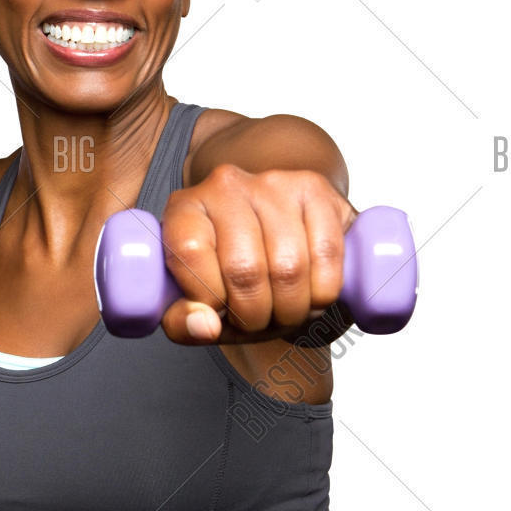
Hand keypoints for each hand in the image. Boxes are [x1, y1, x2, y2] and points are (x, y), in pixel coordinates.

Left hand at [158, 164, 357, 344]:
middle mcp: (225, 186)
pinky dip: (322, 292)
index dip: (207, 296)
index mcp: (184, 209)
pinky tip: (311, 294)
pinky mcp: (314, 188)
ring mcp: (272, 184)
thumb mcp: (198, 305)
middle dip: (255, 315)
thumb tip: (206, 326)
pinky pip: (326, 254)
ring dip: (291, 309)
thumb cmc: (232, 276)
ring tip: (284, 311)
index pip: (189, 251)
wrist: (277, 241)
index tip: (218, 312)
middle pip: (244, 269)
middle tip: (257, 322)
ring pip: (288, 268)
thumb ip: (184, 322)